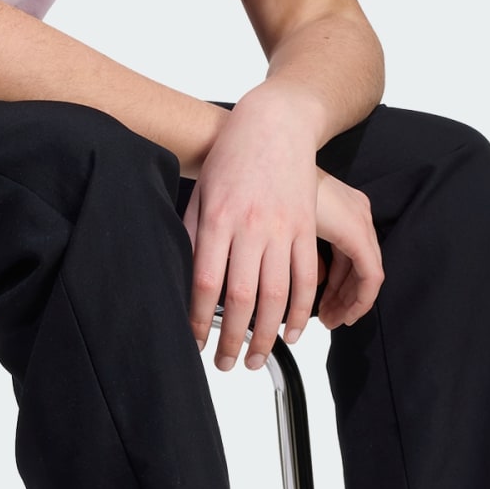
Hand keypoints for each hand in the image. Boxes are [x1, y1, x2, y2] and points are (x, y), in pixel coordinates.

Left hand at [181, 98, 383, 368]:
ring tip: (253, 360)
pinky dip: (302, 311)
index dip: (200, 320)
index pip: (206, 282)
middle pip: (242, 297)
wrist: (275, 123)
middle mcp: (252, 227)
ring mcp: (283, 229)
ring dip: (267, 336)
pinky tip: (294, 332)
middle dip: (231, 339)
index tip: (194, 342)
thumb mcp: (201, 193)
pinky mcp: (306, 229)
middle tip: (224, 364)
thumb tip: (182, 278)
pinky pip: (307, 278)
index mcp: (219, 220)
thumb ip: (192, 234)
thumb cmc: (231, 156)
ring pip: (278, 295)